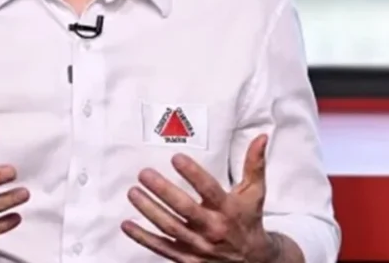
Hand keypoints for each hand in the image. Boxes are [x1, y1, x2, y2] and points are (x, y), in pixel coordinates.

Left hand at [122, 134, 276, 262]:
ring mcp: (198, 246)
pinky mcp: (187, 258)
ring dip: (149, 210)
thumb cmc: (249, 220)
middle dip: (163, 191)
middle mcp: (212, 228)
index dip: (193, 174)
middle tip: (145, 174)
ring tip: (133, 192)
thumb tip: (261, 137)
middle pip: (185, 209)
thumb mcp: (255, 193)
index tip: (176, 158)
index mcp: (228, 209)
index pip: (209, 189)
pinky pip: (162, 248)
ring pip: (170, 227)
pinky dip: (143, 237)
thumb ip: (254, 164)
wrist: (254, 261)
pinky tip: (127, 224)